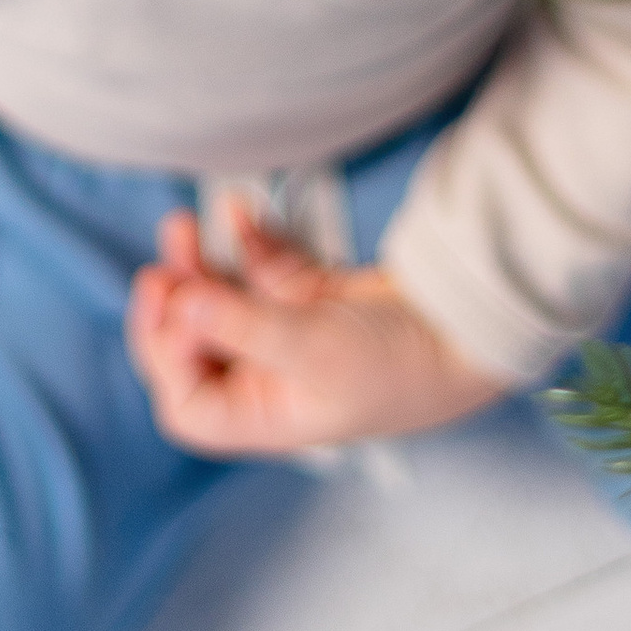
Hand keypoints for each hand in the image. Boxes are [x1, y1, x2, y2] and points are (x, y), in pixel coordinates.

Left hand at [125, 203, 502, 454]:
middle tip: (164, 264)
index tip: (171, 302)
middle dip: (175, 303)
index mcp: (263, 416)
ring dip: (200, 266)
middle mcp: (268, 381)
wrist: (466, 331)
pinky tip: (241, 214)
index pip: (185, 402)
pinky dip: (247, 242)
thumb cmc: (398, 364)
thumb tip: (179, 303)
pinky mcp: (310, 298)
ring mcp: (287, 336)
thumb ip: (241, 324)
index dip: (164, 354)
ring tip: (185, 227)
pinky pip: (261, 269)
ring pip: (222, 302)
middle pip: (196, 347)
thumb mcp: (313, 348)